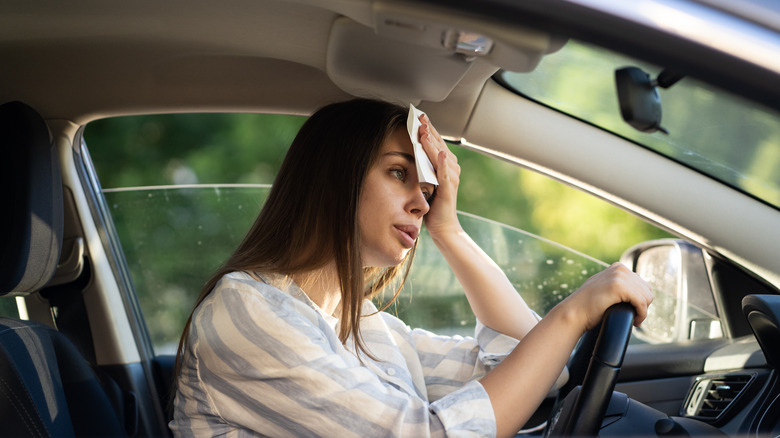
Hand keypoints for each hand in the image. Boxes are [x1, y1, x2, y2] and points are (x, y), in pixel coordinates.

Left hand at [418, 114, 460, 237]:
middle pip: (439, 145)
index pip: (436, 143)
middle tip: (420, 117)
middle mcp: (452, 168)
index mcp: (446, 165)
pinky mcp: (448, 189)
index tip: (419, 116)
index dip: (428, 129)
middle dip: (429, 130)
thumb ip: (423, 167)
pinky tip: (441, 154)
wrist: (442, 226)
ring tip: (424, 130)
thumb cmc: (433, 205)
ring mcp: (451, 178)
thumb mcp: (426, 180)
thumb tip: (413, 151)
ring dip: (433, 142)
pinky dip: (443, 163)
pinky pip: (445, 173)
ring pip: (441, 155)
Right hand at [556, 262, 653, 331]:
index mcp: (618, 267)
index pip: (642, 284)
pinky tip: (634, 322)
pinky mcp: (619, 287)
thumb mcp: (603, 288)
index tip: (632, 311)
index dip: (640, 300)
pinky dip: (641, 315)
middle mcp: (620, 269)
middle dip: (643, 306)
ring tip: (634, 320)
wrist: (574, 312)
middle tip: (633, 317)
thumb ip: (615, 283)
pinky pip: (642, 303)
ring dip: (643, 312)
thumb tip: (630, 288)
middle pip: (647, 290)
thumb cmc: (587, 306)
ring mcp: (619, 276)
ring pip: (647, 297)